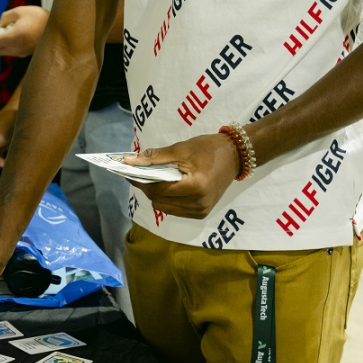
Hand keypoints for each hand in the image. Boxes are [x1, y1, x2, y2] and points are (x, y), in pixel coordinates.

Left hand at [0, 6, 48, 57]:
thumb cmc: (41, 17)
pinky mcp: (26, 53)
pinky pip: (9, 50)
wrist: (61, 28)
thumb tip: (1, 24)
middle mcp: (16, 48)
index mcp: (13, 38)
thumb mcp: (21, 11)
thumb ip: (6, 17)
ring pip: (1, 52)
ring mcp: (21, 53)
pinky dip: (2, 45)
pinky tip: (0, 36)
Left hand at [124, 132, 238, 219]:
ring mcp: (200, 211)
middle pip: (158, 200)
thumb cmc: (208, 148)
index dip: (141, 181)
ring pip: (164, 208)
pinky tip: (170, 187)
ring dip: (157, 195)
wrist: (235, 155)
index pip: (158, 189)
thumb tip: (129, 161)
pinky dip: (167, 200)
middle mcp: (198, 204)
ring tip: (158, 179)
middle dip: (148, 187)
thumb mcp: (180, 149)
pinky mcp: (201, 214)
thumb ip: (154, 157)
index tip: (128, 171)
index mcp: (195, 187)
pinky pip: (174, 210)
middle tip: (143, 173)